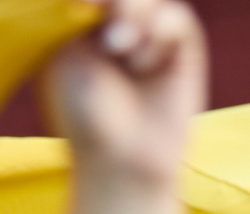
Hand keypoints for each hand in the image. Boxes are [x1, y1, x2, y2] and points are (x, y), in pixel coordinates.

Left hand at [48, 0, 205, 187]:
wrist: (122, 162)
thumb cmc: (84, 119)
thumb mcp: (66, 57)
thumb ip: (75, 14)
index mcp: (84, 23)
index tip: (81, 5)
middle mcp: (119, 24)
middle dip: (113, 0)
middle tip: (102, 28)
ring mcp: (152, 36)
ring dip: (132, 10)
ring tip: (116, 45)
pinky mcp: (182, 52)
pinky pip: (177, 19)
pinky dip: (159, 31)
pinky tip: (142, 62)